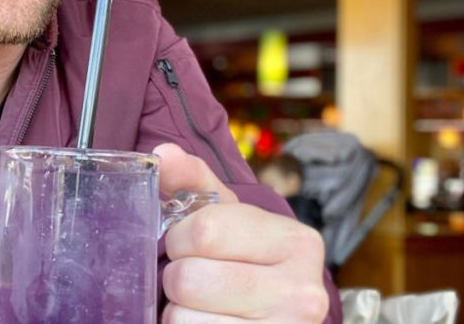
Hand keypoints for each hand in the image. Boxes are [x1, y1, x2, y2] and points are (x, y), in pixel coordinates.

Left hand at [155, 143, 328, 322]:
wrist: (274, 315)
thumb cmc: (243, 261)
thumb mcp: (226, 217)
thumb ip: (193, 182)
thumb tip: (161, 156)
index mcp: (297, 242)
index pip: (207, 230)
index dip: (179, 237)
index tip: (186, 243)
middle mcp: (303, 291)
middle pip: (190, 278)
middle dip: (176, 276)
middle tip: (192, 277)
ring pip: (183, 318)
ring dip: (177, 310)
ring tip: (199, 305)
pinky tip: (205, 322)